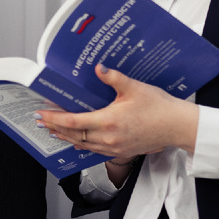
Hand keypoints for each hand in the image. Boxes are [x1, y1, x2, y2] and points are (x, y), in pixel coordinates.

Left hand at [36, 64, 199, 157]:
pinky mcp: (121, 151)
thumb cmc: (159, 107)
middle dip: (56, 127)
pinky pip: (95, 151)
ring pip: (83, 144)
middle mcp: (108, 138)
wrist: (177, 126)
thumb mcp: (135, 87)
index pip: (74, 121)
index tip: (42, 114)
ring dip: (66, 137)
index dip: (55, 118)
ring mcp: (114, 147)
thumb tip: (99, 68)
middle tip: (41, 121)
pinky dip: (82, 145)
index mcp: (109, 121)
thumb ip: (113, 78)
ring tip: (53, 131)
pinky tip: (76, 143)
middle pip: (74, 135)